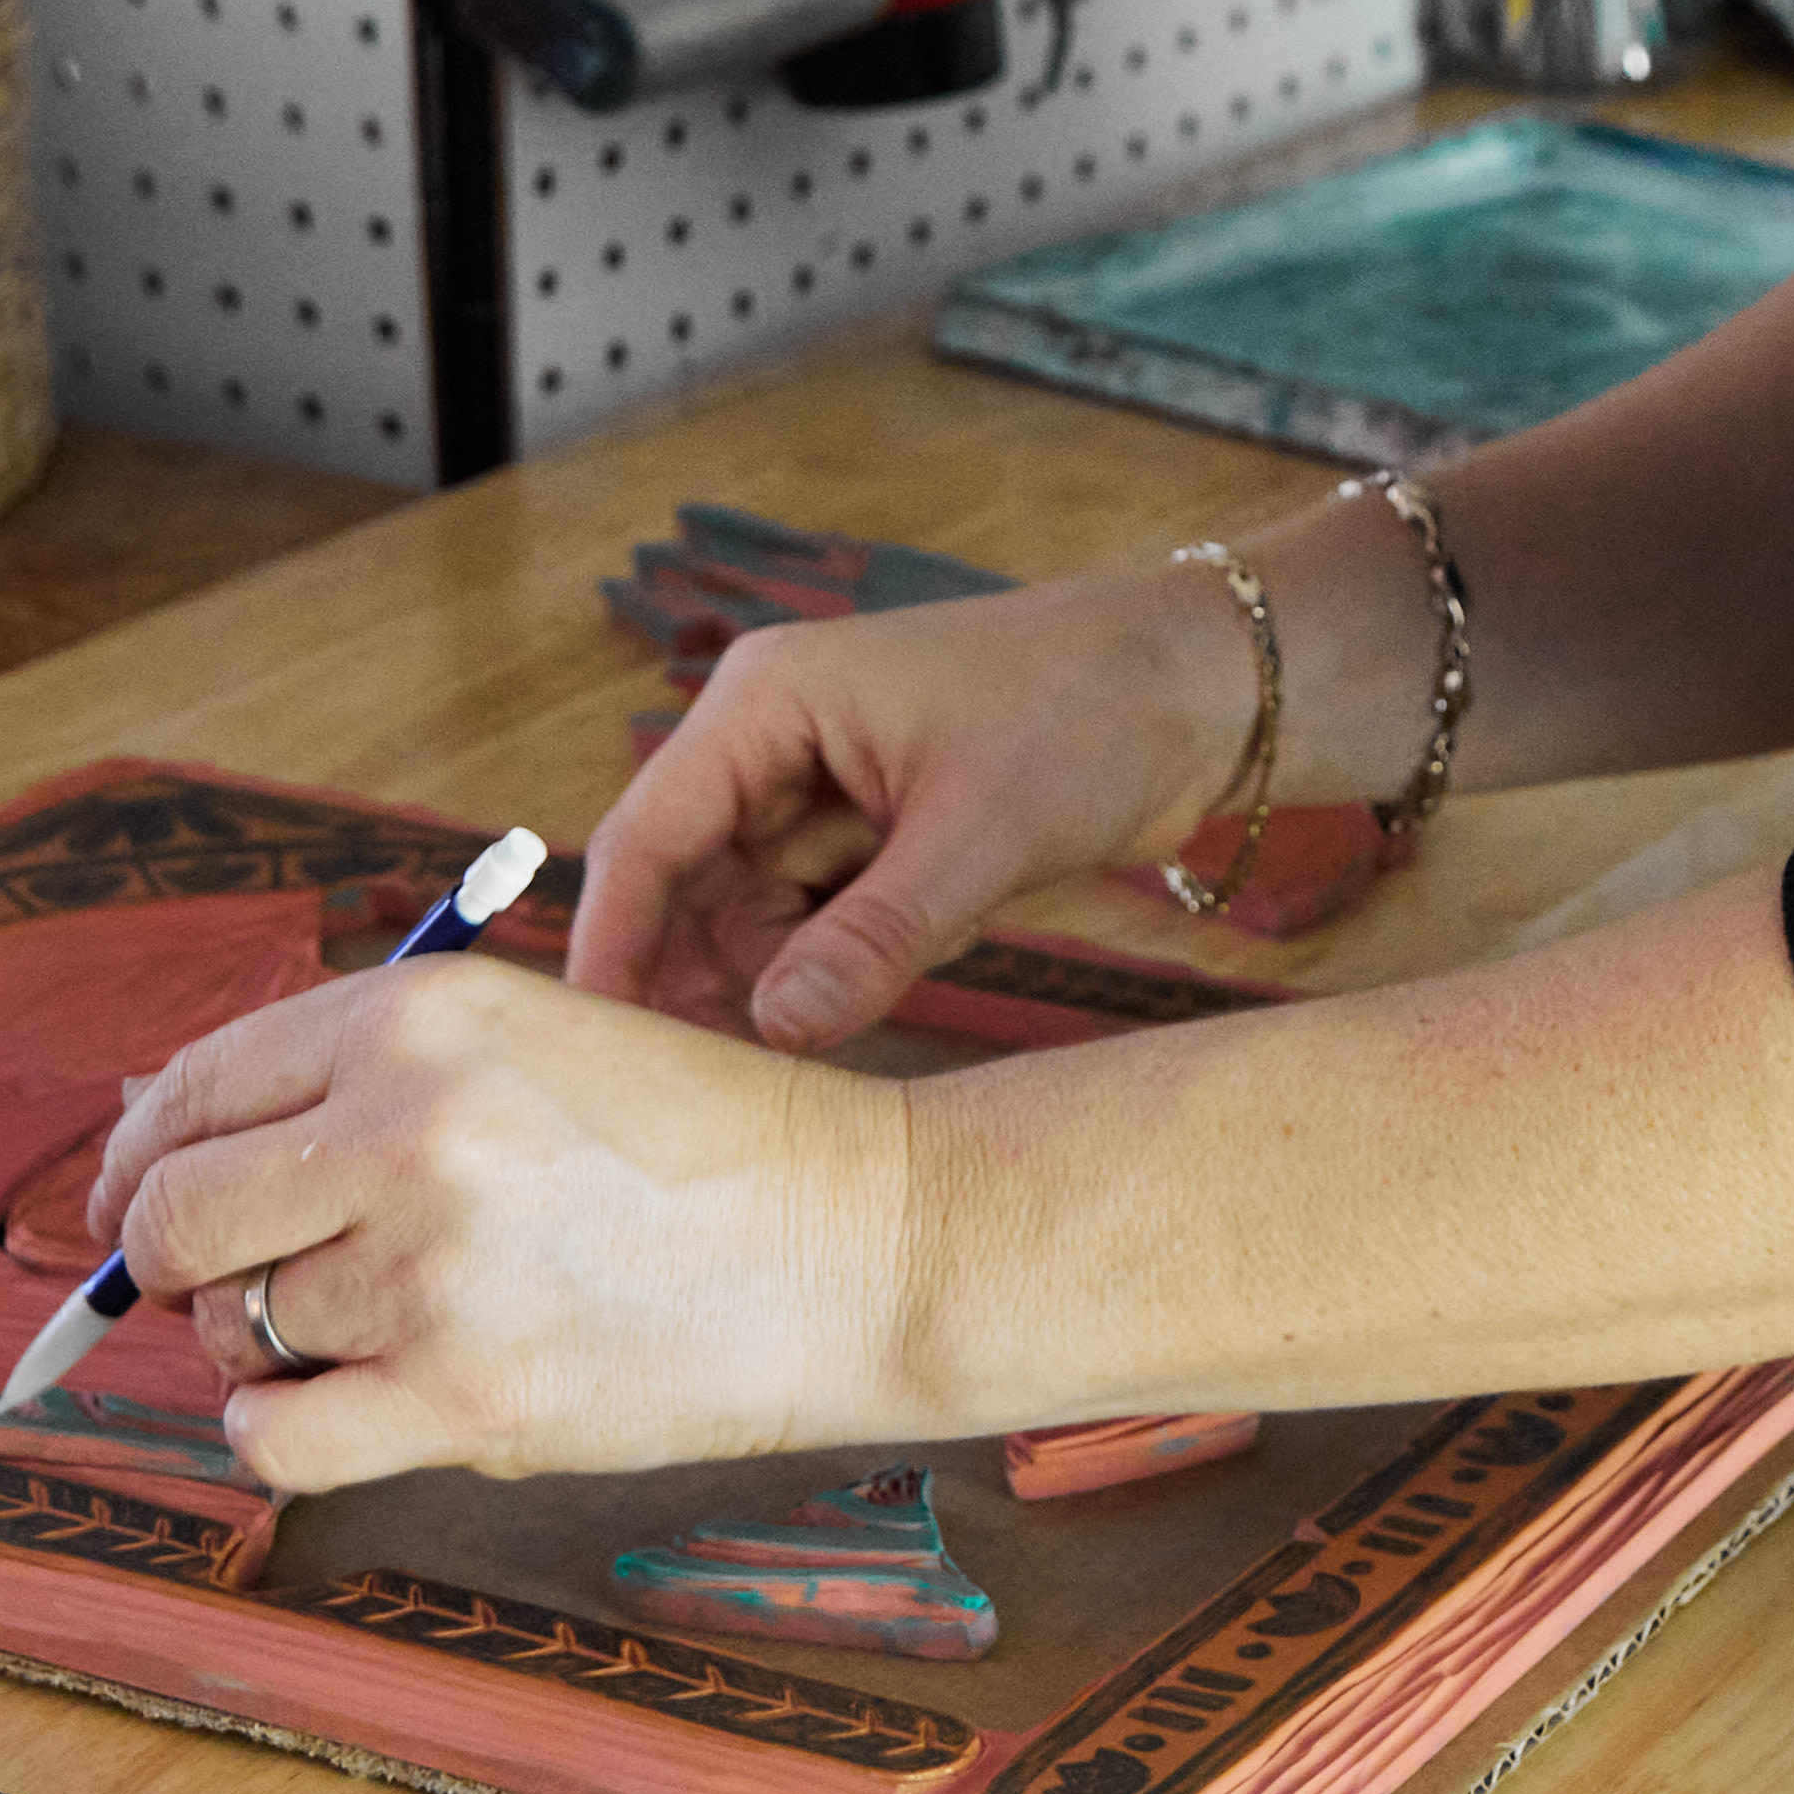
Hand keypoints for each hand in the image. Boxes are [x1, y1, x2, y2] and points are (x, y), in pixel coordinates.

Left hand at [84, 951, 899, 1491]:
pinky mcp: (466, 1400)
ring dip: (278, 1344)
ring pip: (241, 1331)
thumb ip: (362, 1072)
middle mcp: (409, 1128)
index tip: (133, 1203)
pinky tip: (341, 1407)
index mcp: (422, 1016)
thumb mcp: (534, 1037)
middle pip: (179, 1217)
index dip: (142, 1156)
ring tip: (389, 1324)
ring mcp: (433, 1270)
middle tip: (235, 1284)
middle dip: (176, 1262)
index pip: (197, 1085)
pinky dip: (278, 1435)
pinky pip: (276, 1441)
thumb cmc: (702, 1140)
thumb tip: (155, 1126)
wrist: (862, 1236)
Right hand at [570, 569, 1251, 1049]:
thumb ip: (874, 937)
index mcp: (769, 701)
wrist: (1203, 691)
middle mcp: (775, 743)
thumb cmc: (1091, 710)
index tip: (590, 1052)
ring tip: (768, 1087)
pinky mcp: (874, 842)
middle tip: (691, 1101)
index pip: (648, 834)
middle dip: (692, 984)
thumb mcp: (981, 830)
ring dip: (762, 994)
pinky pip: (812, 930)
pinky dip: (823, 982)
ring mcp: (823, 795)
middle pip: (684, 887)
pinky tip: (843, 1028)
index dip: (611, 945)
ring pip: (747, 921)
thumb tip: (774, 1029)